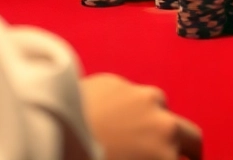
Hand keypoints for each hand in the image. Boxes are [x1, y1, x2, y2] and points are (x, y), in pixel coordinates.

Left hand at [81, 73, 202, 159]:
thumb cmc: (81, 158)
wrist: (41, 138)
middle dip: (185, 149)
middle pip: (189, 135)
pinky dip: (122, 108)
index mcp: (166, 148)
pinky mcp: (112, 82)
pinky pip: (127, 96)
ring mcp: (136, 95)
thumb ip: (150, 157)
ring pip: (157, 109)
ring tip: (127, 137)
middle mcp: (160, 118)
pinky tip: (103, 121)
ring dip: (151, 123)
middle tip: (167, 156)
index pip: (191, 158)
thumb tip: (151, 154)